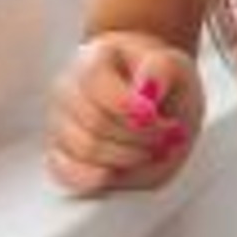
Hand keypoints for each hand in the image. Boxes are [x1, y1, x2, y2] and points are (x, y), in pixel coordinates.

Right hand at [44, 29, 205, 196]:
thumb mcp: (175, 66)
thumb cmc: (160, 81)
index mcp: (93, 59)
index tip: (155, 116)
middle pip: (96, 122)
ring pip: (86, 149)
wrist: (154, 98)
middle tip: (165, 135)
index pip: (96, 84)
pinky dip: (96, 177)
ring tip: (150, 148)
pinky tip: (118, 170)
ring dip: (127, 157)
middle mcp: (68, 88)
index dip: (129, 107)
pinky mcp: (61, 153)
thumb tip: (145, 92)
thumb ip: (162, 71)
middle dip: (139, 136)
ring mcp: (61, 122)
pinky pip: (66, 172)